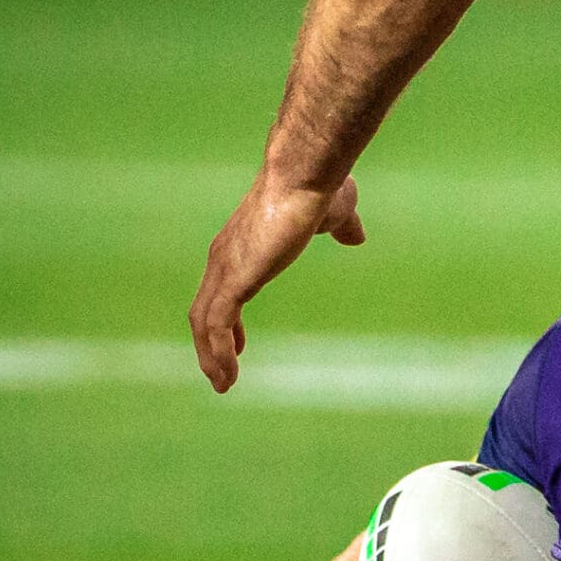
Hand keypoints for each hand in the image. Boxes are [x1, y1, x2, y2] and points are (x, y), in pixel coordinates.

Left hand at [191, 169, 365, 390]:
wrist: (305, 176)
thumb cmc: (317, 189)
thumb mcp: (336, 214)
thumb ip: (342, 228)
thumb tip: (357, 237)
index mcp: (242, 244)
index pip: (224, 288)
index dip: (228, 319)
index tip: (236, 344)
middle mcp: (224, 257)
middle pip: (205, 309)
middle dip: (211, 343)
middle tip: (222, 373)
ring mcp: (225, 268)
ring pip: (204, 322)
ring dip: (211, 356)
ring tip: (223, 385)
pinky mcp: (233, 279)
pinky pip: (215, 325)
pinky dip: (217, 352)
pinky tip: (227, 375)